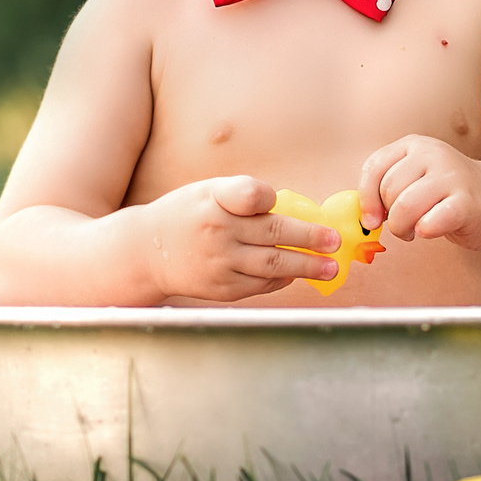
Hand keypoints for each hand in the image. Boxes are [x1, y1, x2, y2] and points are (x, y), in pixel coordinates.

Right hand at [137, 175, 339, 301]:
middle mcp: (217, 231)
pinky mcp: (221, 288)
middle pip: (272, 234)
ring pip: (272, 265)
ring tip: (330, 267)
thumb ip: (244, 196)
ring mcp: (219, 262)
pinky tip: (297, 275)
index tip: (279, 202)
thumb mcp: (207, 192)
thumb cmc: (188, 215)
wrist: (146, 251)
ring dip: (306, 266)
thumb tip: (295, 211)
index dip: (266, 198)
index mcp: (213, 199)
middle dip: (309, 238)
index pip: (249, 195)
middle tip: (334, 241)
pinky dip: (281, 280)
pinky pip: (260, 285)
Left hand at [360, 136, 480, 253]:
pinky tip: (430, 230)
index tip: (370, 220)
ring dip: (402, 228)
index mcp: (414, 145)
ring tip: (413, 231)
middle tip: (402, 226)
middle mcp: (433, 153)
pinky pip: (430, 222)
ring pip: (405, 207)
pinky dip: (424, 231)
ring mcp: (452, 175)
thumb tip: (362, 218)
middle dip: (389, 217)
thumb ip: (386, 189)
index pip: (374, 168)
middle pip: (389, 190)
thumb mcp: (414, 181)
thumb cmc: (445, 196)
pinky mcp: (467, 201)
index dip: (366, 198)